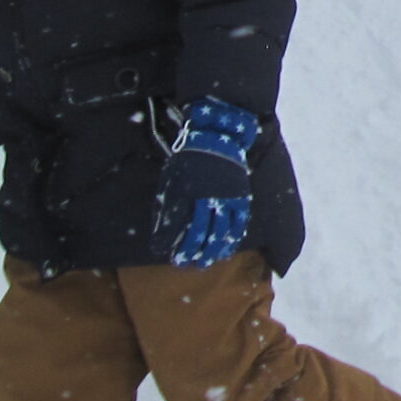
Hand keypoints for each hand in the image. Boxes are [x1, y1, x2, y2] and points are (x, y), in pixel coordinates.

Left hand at [158, 96, 256, 268]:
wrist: (216, 137)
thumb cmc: (188, 160)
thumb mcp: (171, 180)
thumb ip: (168, 204)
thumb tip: (161, 228)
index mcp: (186, 194)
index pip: (176, 226)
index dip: (169, 242)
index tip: (164, 253)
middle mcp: (206, 199)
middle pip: (199, 234)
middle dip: (192, 252)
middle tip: (186, 263)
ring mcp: (225, 199)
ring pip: (220, 232)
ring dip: (212, 250)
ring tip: (206, 261)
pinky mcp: (239, 197)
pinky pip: (238, 222)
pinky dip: (232, 237)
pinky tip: (227, 247)